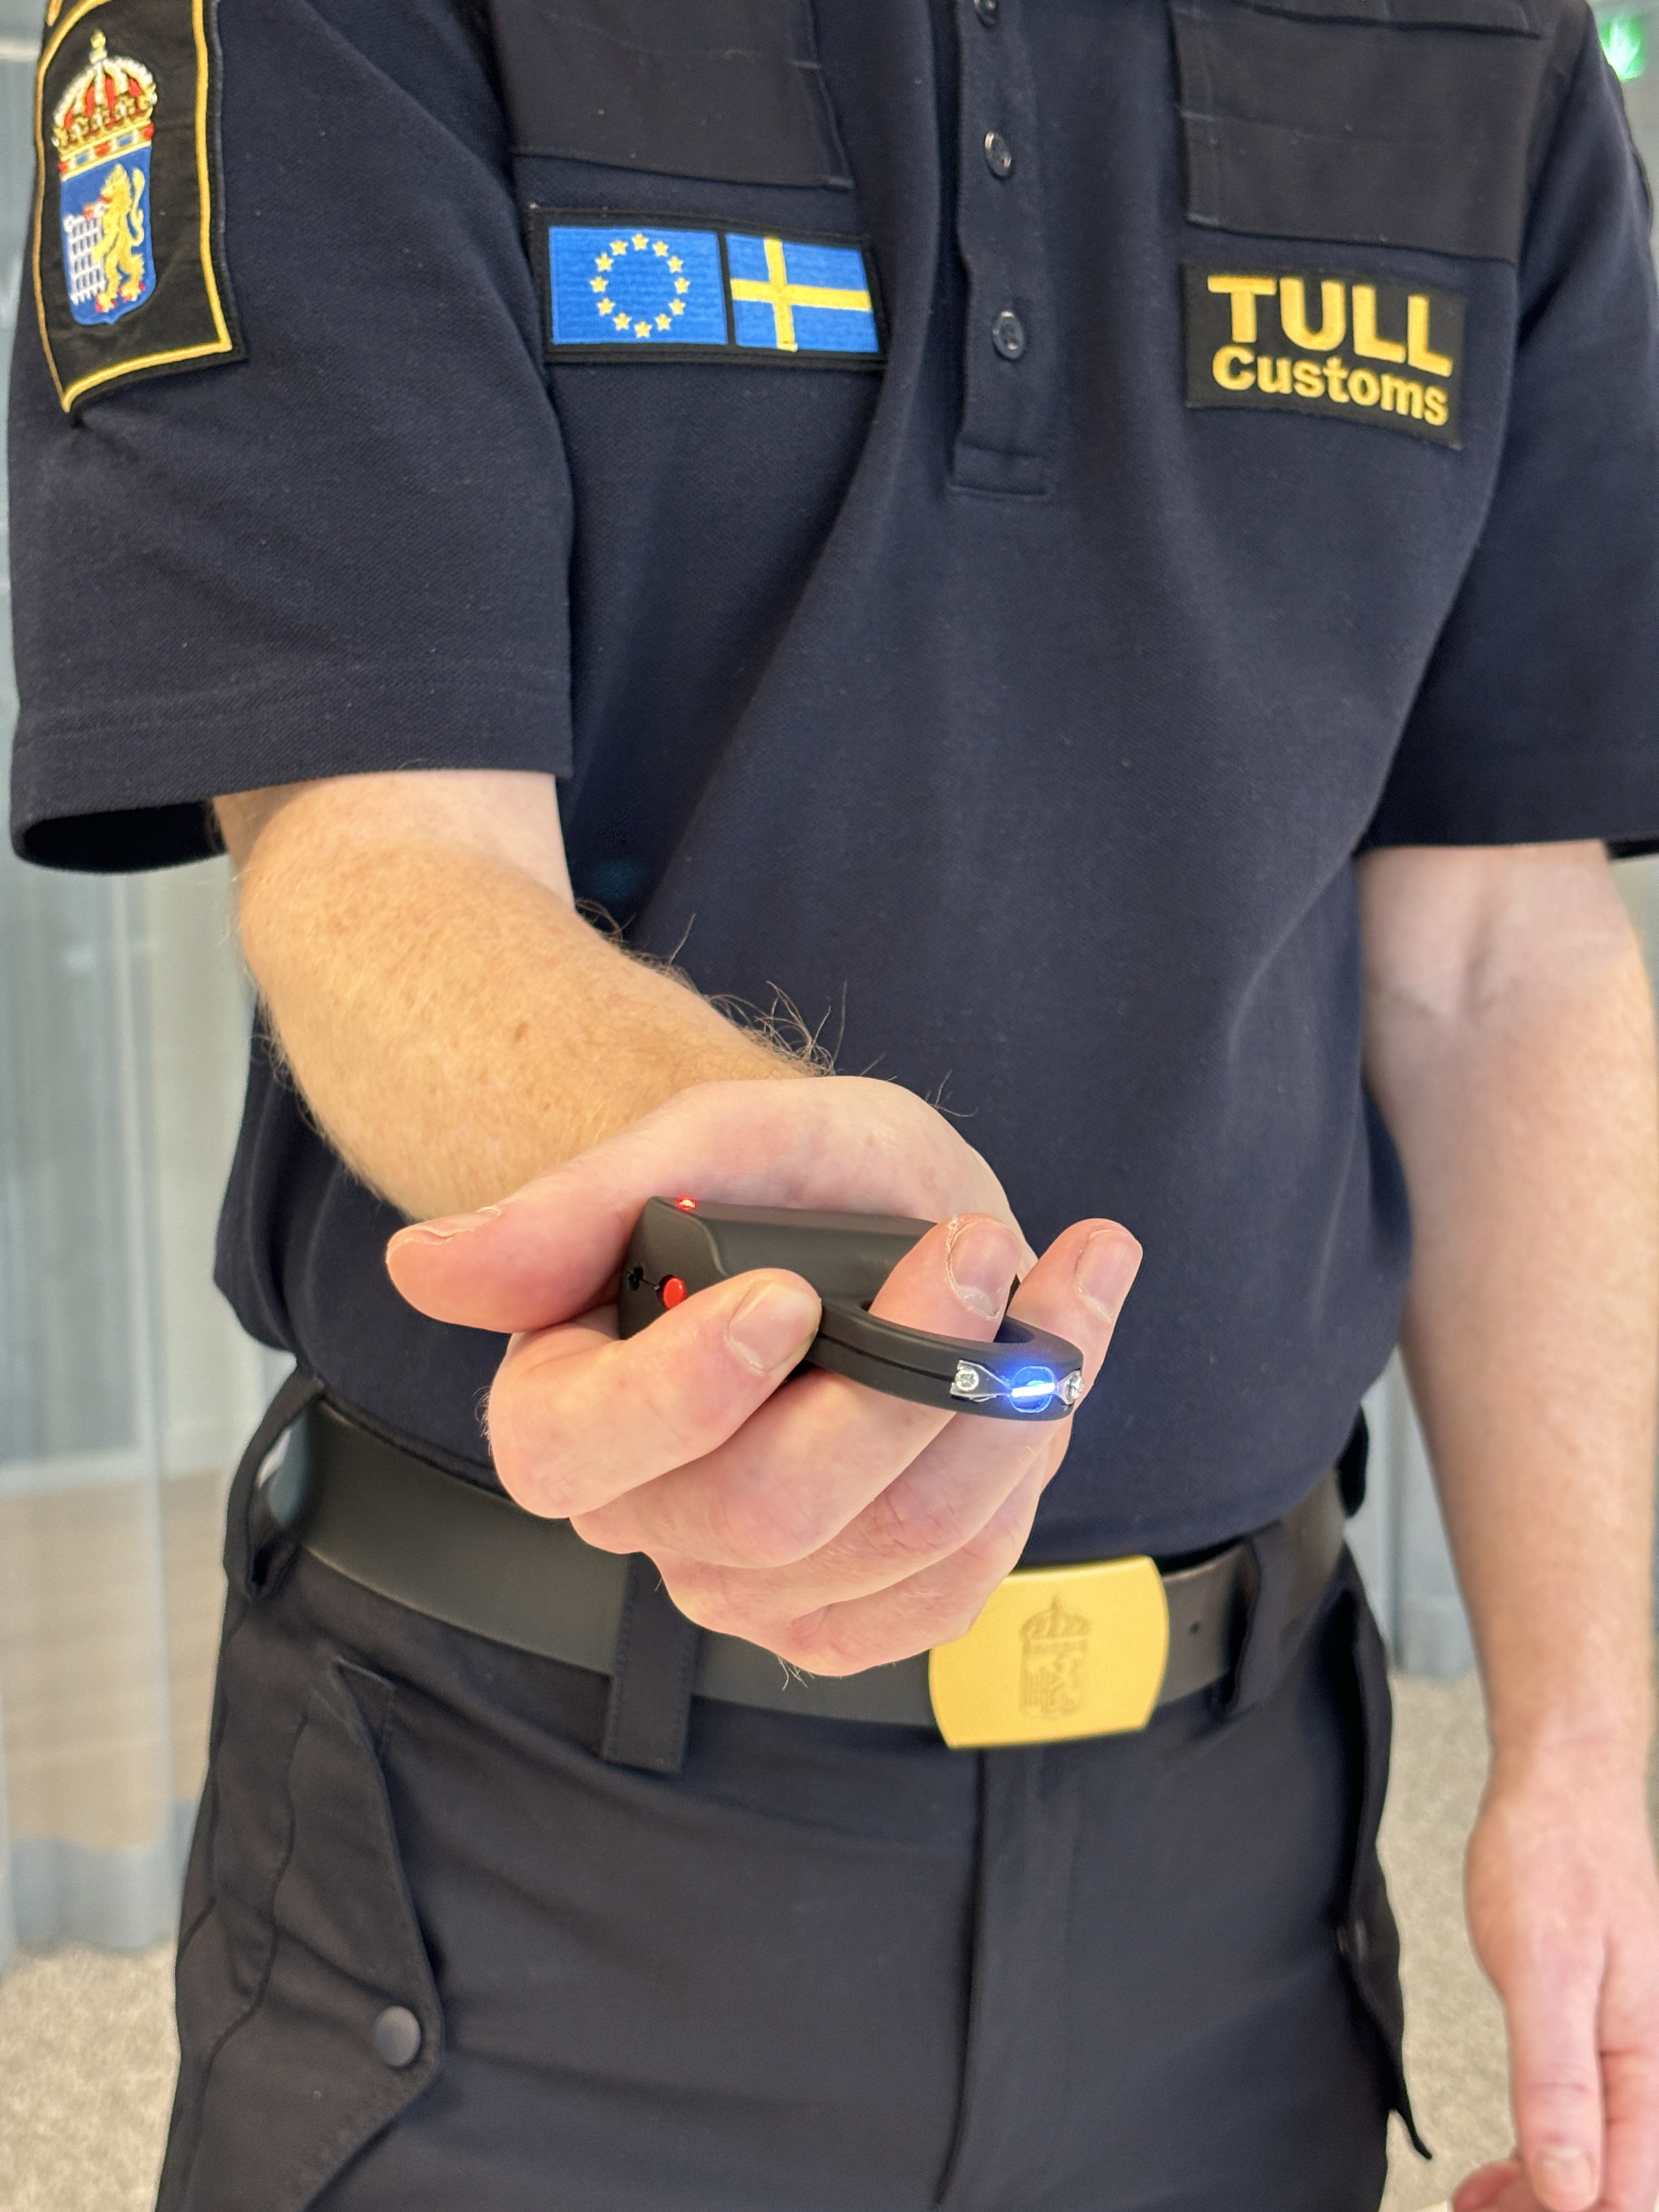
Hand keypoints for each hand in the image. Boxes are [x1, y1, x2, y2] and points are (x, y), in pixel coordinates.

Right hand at [387, 1074, 1141, 1670]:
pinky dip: (1029, 1457)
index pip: (574, 1456)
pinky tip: (1056, 1345)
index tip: (783, 1295)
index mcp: (569, 1407)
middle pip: (765, 1514)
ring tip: (1037, 1273)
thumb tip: (424, 1269)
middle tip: (970, 1244)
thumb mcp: (712, 1137)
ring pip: (891, 1544)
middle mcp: (649, 1516)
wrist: (872, 1214)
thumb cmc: (785, 1177)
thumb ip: (581, 1200)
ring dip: (998, 1402)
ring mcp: (756, 1582)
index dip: (684, 1391)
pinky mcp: (859, 1612)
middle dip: (900, 1377)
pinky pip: (955, 1585)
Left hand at [1453, 1759, 1658, 2211]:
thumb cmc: (1555, 1858)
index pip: (1630, 2193)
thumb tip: (1571, 2183)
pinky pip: (1584, 2121)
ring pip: (1599, 2162)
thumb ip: (1556, 2079)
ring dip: (1541, 2196)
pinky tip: (1499, 2168)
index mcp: (1649, 2061)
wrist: (1562, 1791)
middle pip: (1618, 2185)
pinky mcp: (1602, 2038)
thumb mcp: (1542, 1968)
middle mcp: (1650, 2066)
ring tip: (1478, 2206)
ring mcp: (1629, 2054)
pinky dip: (1540, 2155)